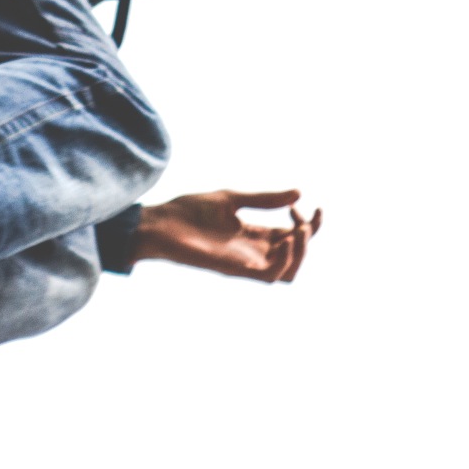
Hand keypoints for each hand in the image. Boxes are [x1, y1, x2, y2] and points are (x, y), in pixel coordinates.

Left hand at [133, 189, 319, 282]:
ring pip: (289, 271)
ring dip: (301, 251)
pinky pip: (270, 275)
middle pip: (297, 255)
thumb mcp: (232, 198)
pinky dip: (284, 260)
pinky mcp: (235, 269)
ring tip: (296, 231)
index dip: (309, 224)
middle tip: (298, 216)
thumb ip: (263, 199)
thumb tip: (299, 193)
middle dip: (309, 235)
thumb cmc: (188, 212)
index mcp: (255, 235)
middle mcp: (254, 251)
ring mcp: (246, 262)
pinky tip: (283, 240)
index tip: (302, 204)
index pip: (294, 237)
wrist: (159, 224)